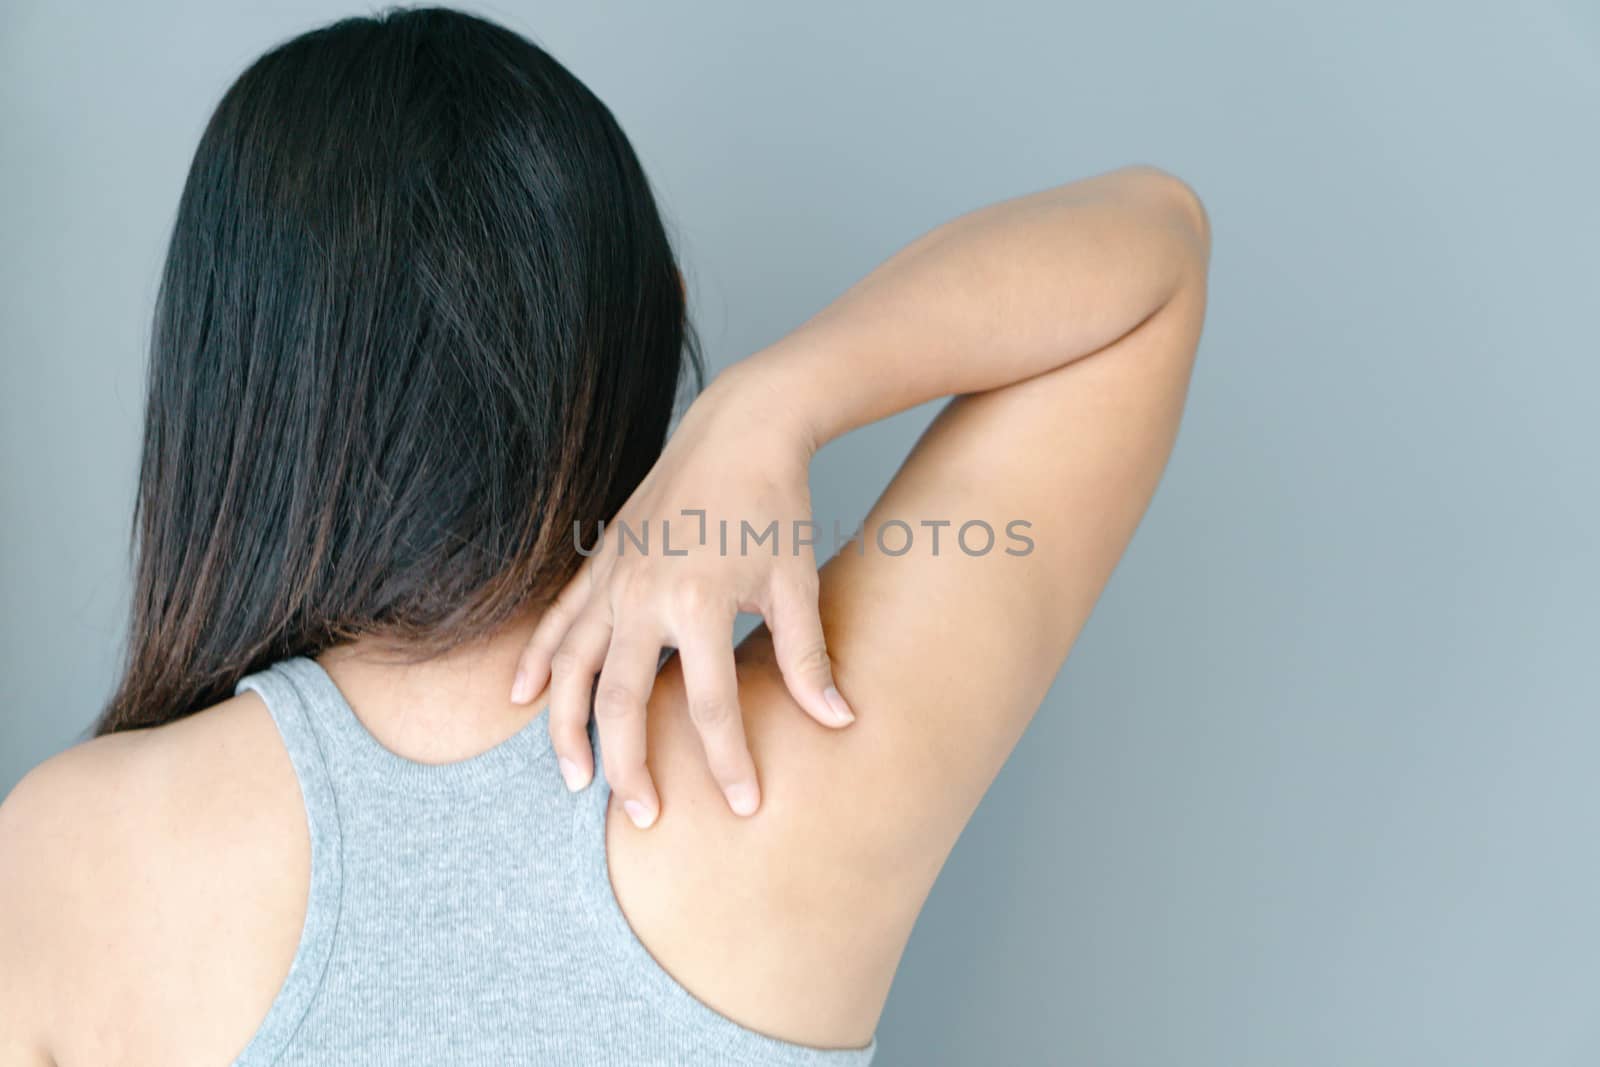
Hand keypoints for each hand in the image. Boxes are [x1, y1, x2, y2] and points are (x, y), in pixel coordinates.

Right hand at [509, 361, 856, 825]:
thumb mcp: (795, 583)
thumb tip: (838, 722)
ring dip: (569, 729)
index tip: (743, 808)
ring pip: (574, 670)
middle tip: (644, 818)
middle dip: (631, 767)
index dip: (727, 765)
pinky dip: (539, 661)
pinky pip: (558, 622)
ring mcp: (614, 578)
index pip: (709, 709)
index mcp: (699, 603)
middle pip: (624, 703)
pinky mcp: (601, 562)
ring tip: (576, 781)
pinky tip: (524, 698)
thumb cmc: (775, 505)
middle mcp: (644, 595)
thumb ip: (808, 658)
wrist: (741, 427)